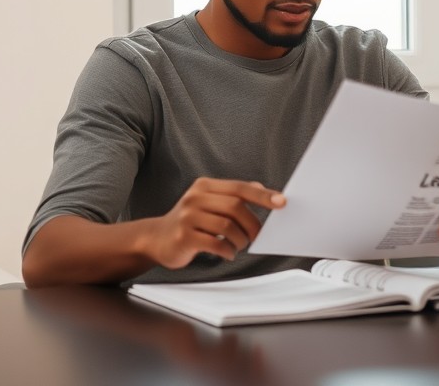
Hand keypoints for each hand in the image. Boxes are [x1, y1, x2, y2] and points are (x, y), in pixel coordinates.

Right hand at [141, 177, 284, 268]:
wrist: (156, 239)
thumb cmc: (189, 222)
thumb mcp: (208, 203)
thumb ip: (232, 196)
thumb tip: (261, 188)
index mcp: (204, 186)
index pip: (239, 188)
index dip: (262, 195)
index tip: (282, 202)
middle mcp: (195, 198)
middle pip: (235, 207)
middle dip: (252, 224)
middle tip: (255, 236)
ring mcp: (187, 217)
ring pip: (227, 226)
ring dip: (240, 240)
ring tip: (238, 245)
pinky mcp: (184, 236)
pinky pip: (216, 243)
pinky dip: (228, 251)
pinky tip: (227, 253)